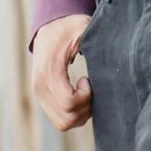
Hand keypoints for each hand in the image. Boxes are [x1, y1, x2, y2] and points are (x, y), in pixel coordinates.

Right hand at [31, 12, 92, 129]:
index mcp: (49, 71)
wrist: (49, 27)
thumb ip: (94, 41)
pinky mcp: (42, 98)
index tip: (87, 80)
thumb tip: (111, 53)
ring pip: (63, 123)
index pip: (68, 103)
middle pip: (67, 118)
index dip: (85, 97)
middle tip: (90, 90)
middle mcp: (40, 86)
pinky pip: (58, 120)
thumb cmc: (69, 28)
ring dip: (80, 114)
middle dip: (85, 108)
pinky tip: (78, 96)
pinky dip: (73, 114)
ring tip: (84, 93)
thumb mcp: (83, 29)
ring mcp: (39, 94)